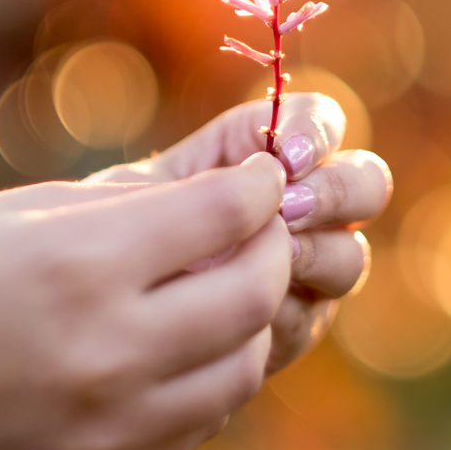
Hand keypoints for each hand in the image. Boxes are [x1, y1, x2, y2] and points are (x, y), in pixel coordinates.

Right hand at [0, 154, 290, 449]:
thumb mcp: (25, 214)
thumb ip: (134, 208)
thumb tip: (227, 198)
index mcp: (81, 264)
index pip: (225, 216)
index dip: (261, 188)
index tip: (267, 178)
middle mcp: (105, 351)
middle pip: (252, 295)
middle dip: (273, 249)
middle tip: (263, 228)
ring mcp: (108, 425)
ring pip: (241, 368)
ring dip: (250, 320)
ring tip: (226, 286)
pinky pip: (199, 420)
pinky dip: (211, 375)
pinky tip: (186, 345)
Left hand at [86, 93, 392, 372]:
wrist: (83, 308)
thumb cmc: (107, 233)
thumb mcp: (142, 192)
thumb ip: (208, 175)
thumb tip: (271, 163)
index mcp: (269, 153)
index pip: (323, 122)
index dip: (318, 131)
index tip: (286, 155)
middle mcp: (304, 206)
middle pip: (367, 184)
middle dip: (336, 192)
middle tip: (288, 210)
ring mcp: (307, 269)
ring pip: (350, 256)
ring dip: (316, 255)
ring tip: (267, 262)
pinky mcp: (292, 326)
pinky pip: (310, 316)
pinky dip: (284, 313)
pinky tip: (243, 314)